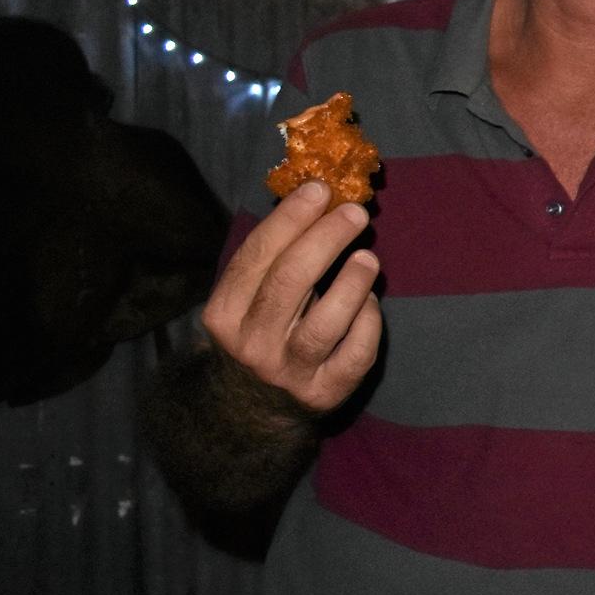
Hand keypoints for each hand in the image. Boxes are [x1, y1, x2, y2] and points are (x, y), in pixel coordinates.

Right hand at [199, 179, 381, 411]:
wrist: (251, 406)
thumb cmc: (260, 330)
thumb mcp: (249, 298)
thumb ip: (275, 256)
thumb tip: (319, 196)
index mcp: (224, 314)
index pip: (256, 257)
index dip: (289, 219)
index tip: (319, 188)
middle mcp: (252, 344)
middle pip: (289, 282)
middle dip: (325, 239)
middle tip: (355, 212)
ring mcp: (289, 372)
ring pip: (324, 324)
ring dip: (352, 284)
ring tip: (368, 257)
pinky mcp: (325, 393)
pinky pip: (356, 354)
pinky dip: (368, 322)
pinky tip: (370, 301)